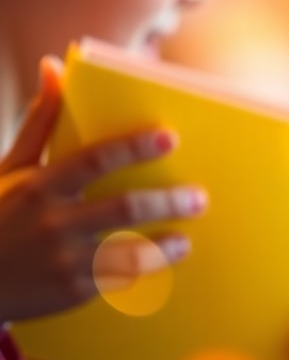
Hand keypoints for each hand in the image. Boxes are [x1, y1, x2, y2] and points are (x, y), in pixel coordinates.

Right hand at [0, 57, 205, 323]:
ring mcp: (62, 260)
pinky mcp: (71, 292)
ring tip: (186, 239)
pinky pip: (119, 280)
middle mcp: (53, 222)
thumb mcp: (11, 167)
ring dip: (165, 244)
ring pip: (129, 251)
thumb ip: (41, 121)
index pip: (96, 160)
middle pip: (125, 207)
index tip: (171, 138)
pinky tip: (164, 262)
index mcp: (41, 186)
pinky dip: (146, 271)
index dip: (135, 148)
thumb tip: (54, 67)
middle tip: (199, 197)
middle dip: (168, 201)